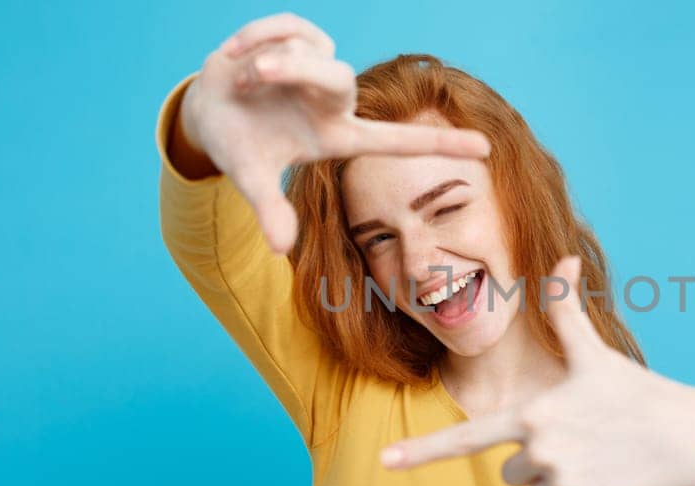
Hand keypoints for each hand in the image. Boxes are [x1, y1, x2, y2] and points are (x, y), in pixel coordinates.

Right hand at [176, 13, 490, 253]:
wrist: (207, 108)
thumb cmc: (239, 144)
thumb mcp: (250, 177)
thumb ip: (270, 209)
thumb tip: (280, 249)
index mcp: (336, 135)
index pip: (397, 141)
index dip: (441, 145)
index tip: (487, 149)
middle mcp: (336, 101)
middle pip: (342, 78)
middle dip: (296, 69)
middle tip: (256, 75)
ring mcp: (321, 68)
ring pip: (309, 50)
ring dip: (267, 59)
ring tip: (244, 78)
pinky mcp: (302, 38)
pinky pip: (287, 27)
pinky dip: (257, 37)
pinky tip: (238, 57)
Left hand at [381, 257, 694, 485]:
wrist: (693, 439)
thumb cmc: (637, 393)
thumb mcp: (596, 353)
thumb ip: (566, 310)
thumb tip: (564, 257)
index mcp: (532, 413)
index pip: (465, 438)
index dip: (420, 452)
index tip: (383, 464)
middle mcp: (541, 450)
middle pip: (513, 472)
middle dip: (542, 460)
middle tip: (583, 440)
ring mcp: (564, 483)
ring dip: (563, 484)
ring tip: (599, 460)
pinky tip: (610, 484)